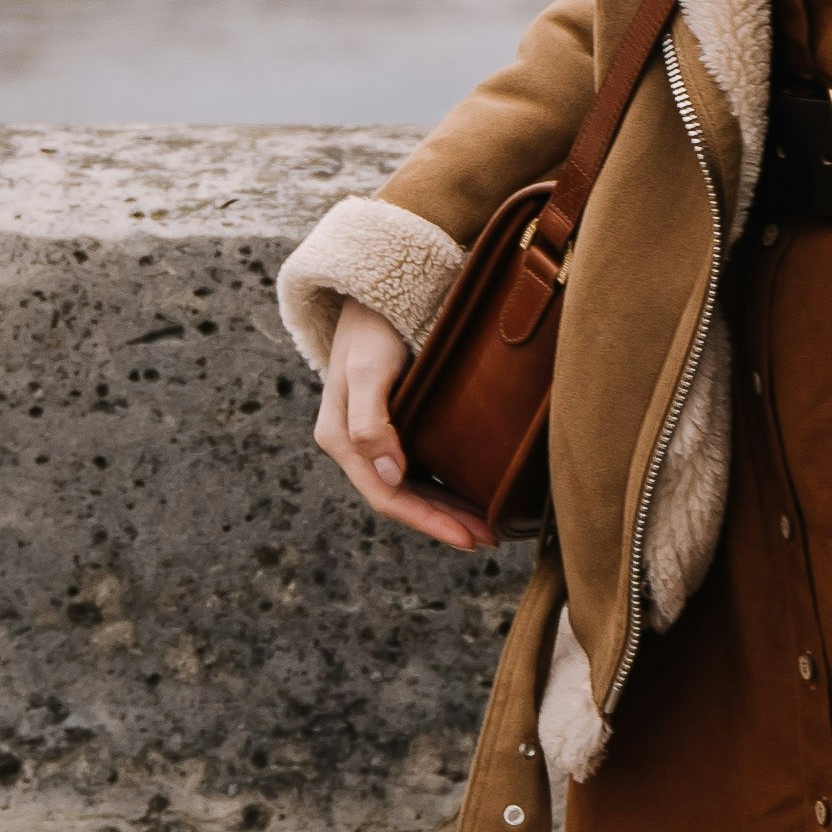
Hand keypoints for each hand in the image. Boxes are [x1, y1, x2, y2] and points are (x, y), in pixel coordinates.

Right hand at [317, 306, 498, 550]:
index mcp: (341, 440)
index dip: (428, 522)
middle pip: (402, 499)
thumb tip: (390, 475)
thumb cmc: (371, 329)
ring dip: (447, 510)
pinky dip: (443, 486)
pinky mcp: (389, 426)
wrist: (370, 293)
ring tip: (487, 525)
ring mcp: (371, 437)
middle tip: (491, 538)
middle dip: (444, 523)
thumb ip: (372, 423)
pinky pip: (416, 468)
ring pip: (410, 488)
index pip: (388, 497)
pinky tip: (469, 494)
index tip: (468, 537)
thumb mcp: (369, 371)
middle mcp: (354, 446)